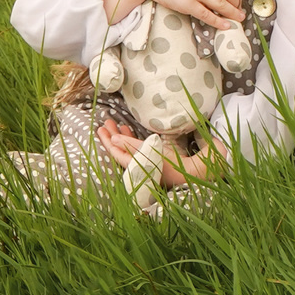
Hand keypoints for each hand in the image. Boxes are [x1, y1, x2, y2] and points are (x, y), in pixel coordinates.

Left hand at [95, 120, 211, 187]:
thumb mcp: (149, 151)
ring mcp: (146, 164)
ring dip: (123, 136)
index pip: (116, 153)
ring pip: (129, 149)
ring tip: (118, 124)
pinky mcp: (154, 161)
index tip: (101, 127)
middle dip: (113, 135)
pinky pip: (139, 149)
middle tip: (107, 122)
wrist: (192, 173)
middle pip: (121, 150)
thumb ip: (131, 144)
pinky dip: (134, 139)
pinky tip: (131, 131)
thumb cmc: (171, 163)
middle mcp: (138, 167)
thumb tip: (113, 139)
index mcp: (135, 167)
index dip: (107, 140)